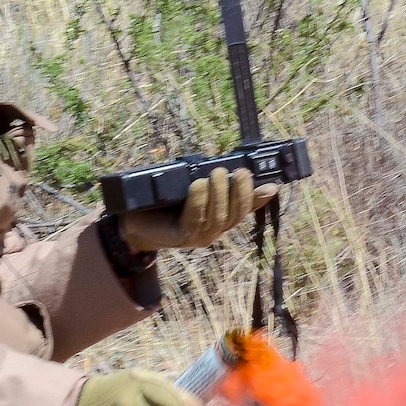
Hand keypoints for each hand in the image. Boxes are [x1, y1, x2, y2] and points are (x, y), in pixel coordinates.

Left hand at [119, 166, 278, 251]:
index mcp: (220, 219)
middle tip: (236, 171)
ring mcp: (198, 237)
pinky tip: (198, 185)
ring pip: (217, 219)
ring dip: (219, 194)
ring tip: (217, 173)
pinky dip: (198, 201)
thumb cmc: (165, 201)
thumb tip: (237, 168)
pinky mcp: (181, 237)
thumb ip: (214, 181)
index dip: (258, 199)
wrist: (134, 219)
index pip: (245, 211)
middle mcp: (213, 231)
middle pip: (235, 216)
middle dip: (240, 193)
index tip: (270, 185)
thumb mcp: (193, 187)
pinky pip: (194, 220)